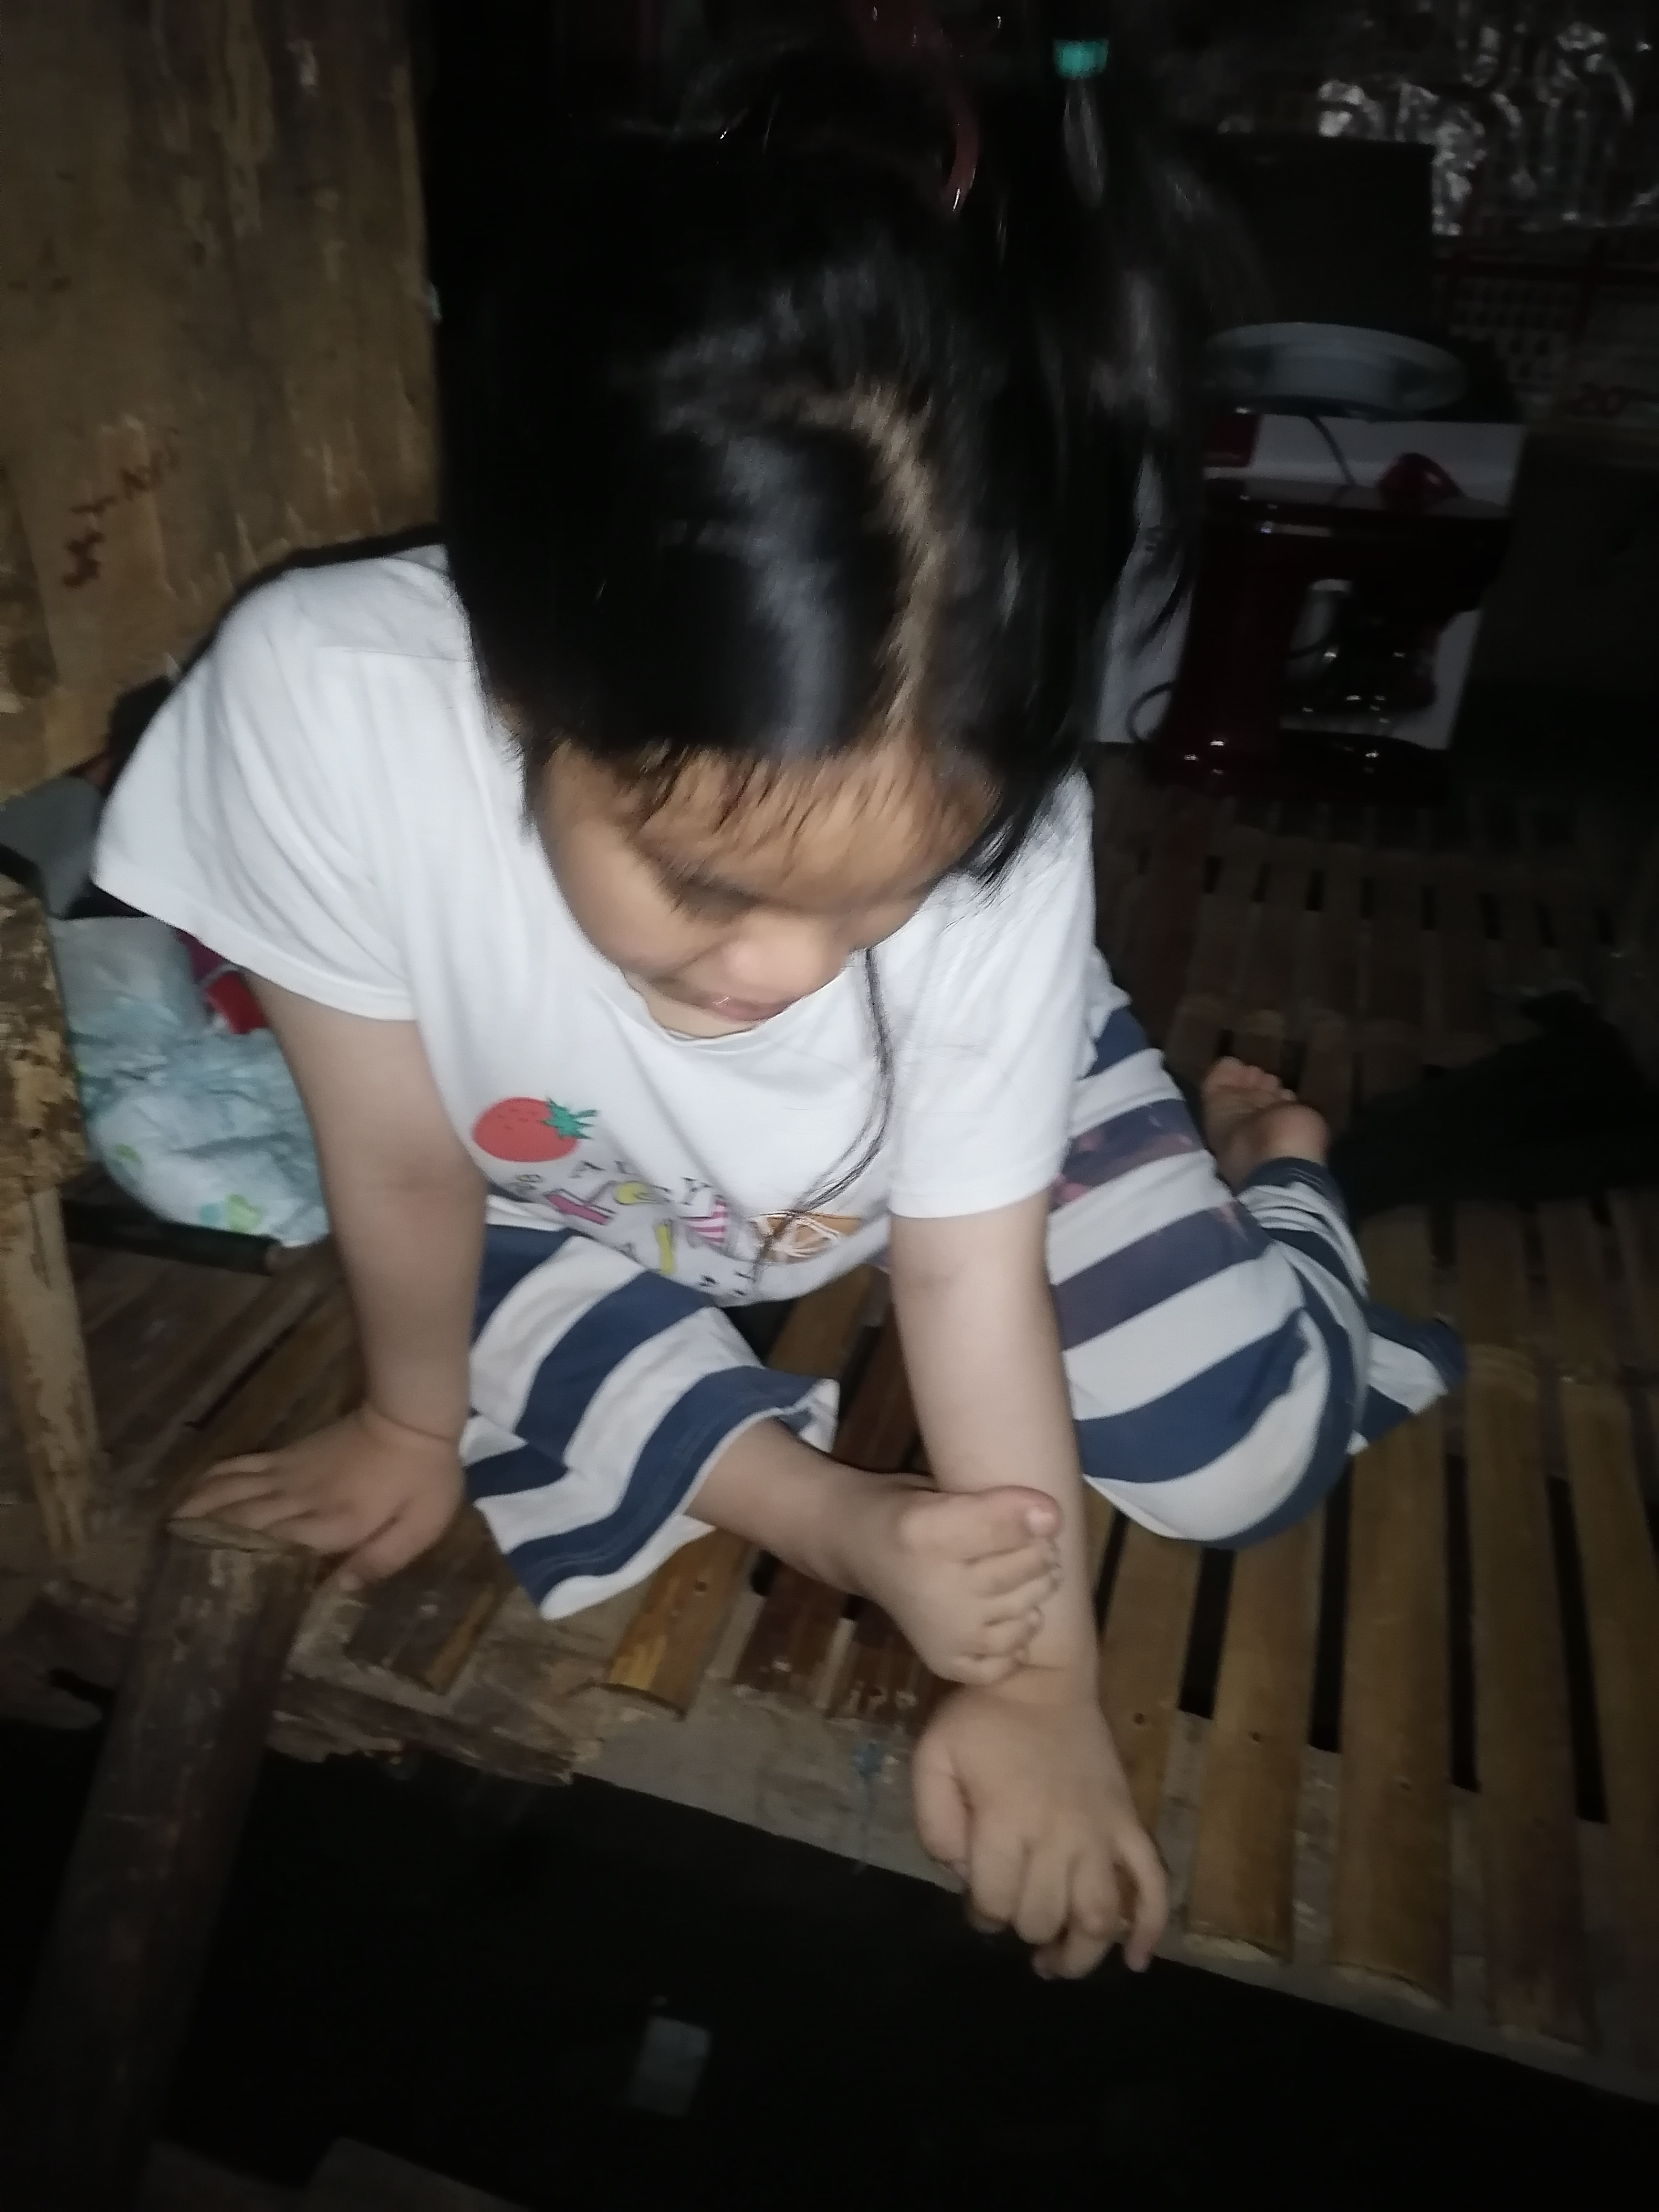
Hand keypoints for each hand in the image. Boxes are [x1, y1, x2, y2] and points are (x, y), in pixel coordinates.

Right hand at [176, 1403, 464, 1584]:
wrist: (412, 1418)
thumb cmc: (423, 1479)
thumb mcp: (418, 1528)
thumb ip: (379, 1561)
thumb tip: (338, 1591)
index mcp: (331, 1524)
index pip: (274, 1547)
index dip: (237, 1563)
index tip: (202, 1583)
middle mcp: (300, 1500)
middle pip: (241, 1521)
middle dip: (203, 1540)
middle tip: (166, 1564)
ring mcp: (289, 1474)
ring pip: (233, 1492)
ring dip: (199, 1509)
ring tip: (166, 1531)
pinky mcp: (288, 1455)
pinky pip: (242, 1466)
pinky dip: (214, 1479)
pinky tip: (193, 1491)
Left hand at [911, 1666, 1167, 1978]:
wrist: (1041, 1676)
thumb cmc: (981, 1718)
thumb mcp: (933, 1758)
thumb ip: (934, 1822)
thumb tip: (959, 1872)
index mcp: (1007, 1822)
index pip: (995, 1903)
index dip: (981, 1914)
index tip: (977, 1900)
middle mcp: (1058, 1835)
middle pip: (1043, 1916)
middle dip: (1022, 1927)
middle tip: (1012, 1914)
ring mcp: (1100, 1831)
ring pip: (1100, 1915)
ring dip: (1081, 1953)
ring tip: (1058, 1965)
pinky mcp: (1128, 1822)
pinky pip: (1152, 1882)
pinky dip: (1150, 1926)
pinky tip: (1137, 1959)